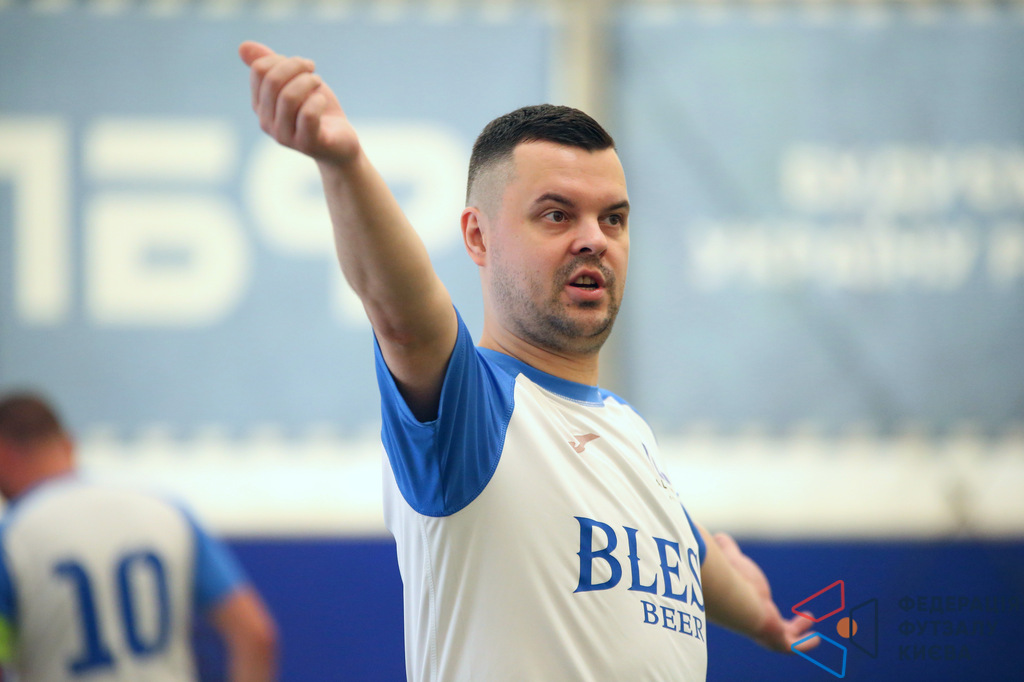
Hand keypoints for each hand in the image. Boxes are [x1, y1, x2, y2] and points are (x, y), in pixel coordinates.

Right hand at [239, 41, 360, 163]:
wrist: (340, 143)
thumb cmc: (317, 110)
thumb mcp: (295, 83)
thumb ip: (271, 66)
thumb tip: (242, 46)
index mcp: (259, 105)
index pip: (260, 71)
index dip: (282, 60)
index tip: (303, 65)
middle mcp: (266, 122)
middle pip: (272, 81)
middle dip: (296, 67)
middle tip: (312, 70)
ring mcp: (284, 136)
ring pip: (289, 97)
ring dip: (309, 82)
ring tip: (318, 83)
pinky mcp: (306, 144)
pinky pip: (308, 115)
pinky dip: (318, 101)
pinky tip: (323, 101)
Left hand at [712, 532, 817, 653]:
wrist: (734, 597)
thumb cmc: (731, 578)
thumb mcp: (733, 559)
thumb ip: (727, 549)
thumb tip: (720, 537)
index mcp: (745, 604)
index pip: (755, 609)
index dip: (764, 605)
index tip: (769, 598)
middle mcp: (755, 621)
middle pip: (771, 627)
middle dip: (787, 625)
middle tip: (804, 618)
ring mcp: (766, 632)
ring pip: (784, 639)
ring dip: (798, 634)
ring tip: (812, 627)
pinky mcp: (777, 638)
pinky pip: (794, 647)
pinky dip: (805, 645)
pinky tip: (815, 640)